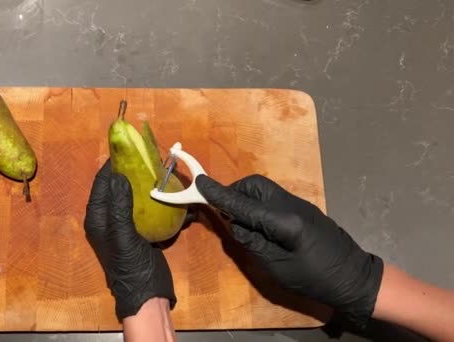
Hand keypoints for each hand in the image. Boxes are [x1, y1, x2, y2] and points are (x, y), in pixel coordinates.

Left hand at [84, 160, 175, 320]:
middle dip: (129, 172)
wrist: (147, 293)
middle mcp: (108, 219)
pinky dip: (153, 199)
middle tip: (145, 157)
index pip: (101, 184)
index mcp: (98, 218)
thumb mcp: (123, 234)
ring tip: (157, 170)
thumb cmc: (130, 264)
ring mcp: (124, 226)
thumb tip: (118, 175)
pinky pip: (144, 209)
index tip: (125, 148)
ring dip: (142, 184)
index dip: (111, 166)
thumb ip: (119, 205)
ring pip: (131, 197)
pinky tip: (166, 191)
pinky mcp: (140, 231)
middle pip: (116, 188)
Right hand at [196, 174, 382, 328]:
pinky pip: (273, 198)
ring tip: (239, 221)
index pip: (243, 204)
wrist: (354, 278)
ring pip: (263, 190)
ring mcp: (299, 204)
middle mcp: (290, 204)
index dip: (219, 195)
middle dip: (234, 193)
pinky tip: (258, 224)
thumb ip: (251, 241)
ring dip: (246, 199)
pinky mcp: (303, 209)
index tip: (199, 183)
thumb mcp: (276, 266)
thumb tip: (232, 223)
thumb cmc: (314, 278)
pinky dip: (258, 205)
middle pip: (253, 186)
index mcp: (283, 220)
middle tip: (224, 213)